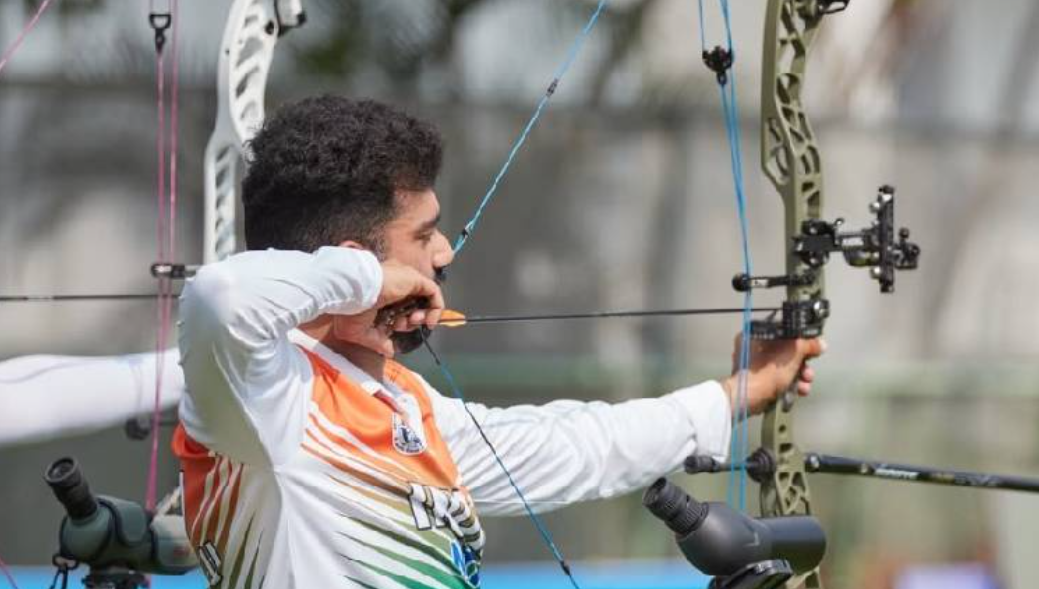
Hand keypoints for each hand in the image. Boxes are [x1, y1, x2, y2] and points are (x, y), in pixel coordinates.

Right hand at [330, 260, 444, 356]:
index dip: (400, 323)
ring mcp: (404, 280)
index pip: (397, 309)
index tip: (393, 330)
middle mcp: (393, 285)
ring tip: (415, 322)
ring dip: (423, 316)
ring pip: (423, 298)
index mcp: (379, 294)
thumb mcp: (360, 333)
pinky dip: (436, 308)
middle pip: (412, 305)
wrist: (352, 293)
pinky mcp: (415, 279)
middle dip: (410, 321)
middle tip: (402, 325)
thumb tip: (390, 352)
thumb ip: (378, 342)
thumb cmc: (349, 310)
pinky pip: (434, 292)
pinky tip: (429, 321)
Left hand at [721, 334, 825, 415]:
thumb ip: (808, 344)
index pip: (785, 331)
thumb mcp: (793, 352)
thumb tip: (820, 344)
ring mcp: (756, 365)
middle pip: (788, 351)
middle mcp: (754, 347)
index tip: (813, 348)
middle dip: (803, 364)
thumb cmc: (764, 372)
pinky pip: (780, 379)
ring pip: (786, 366)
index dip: (802, 340)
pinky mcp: (760, 381)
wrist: (749, 398)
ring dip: (800, 376)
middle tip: (808, 372)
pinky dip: (791, 384)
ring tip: (804, 384)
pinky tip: (799, 391)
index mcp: (757, 333)